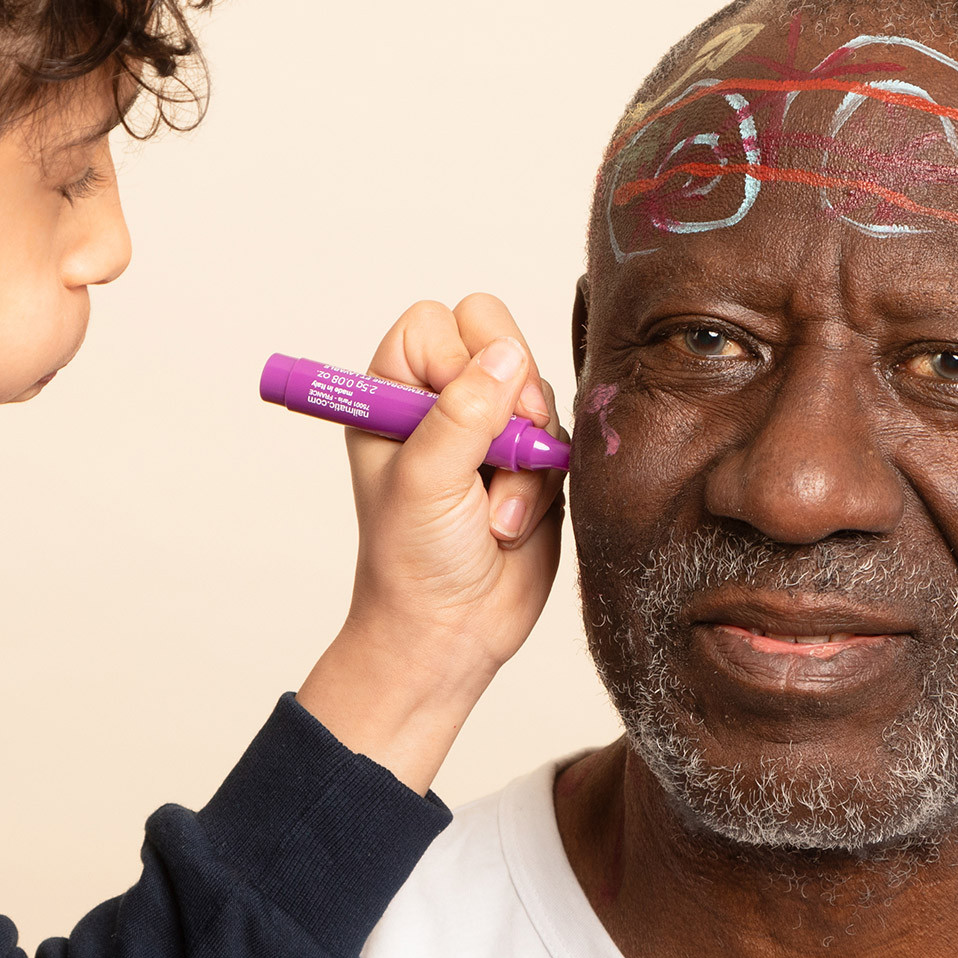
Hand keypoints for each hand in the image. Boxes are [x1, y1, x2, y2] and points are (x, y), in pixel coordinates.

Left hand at [297, 294, 564, 792]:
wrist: (448, 634)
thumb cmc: (411, 562)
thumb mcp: (425, 481)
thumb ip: (463, 413)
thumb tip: (506, 356)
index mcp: (394, 394)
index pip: (437, 323)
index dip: (459, 357)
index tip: (462, 411)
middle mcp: (442, 402)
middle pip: (497, 337)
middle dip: (513, 395)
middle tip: (506, 444)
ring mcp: (490, 431)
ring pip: (538, 392)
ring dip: (526, 456)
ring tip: (495, 511)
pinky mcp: (532, 464)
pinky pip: (563, 439)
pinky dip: (546, 482)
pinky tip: (514, 524)